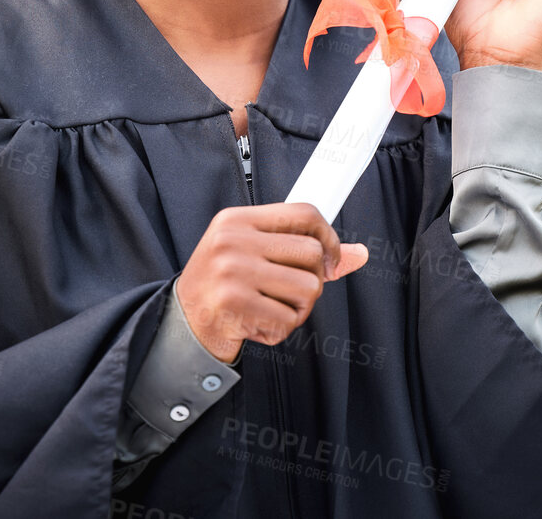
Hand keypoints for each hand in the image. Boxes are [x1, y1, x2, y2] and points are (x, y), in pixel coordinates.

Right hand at [174, 202, 369, 362]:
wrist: (181, 326)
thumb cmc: (222, 287)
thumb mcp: (255, 256)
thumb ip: (304, 252)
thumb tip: (360, 255)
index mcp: (237, 220)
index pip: (303, 212)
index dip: (328, 237)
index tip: (330, 259)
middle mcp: (233, 241)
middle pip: (312, 252)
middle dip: (312, 280)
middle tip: (289, 293)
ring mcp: (233, 272)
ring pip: (309, 288)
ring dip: (298, 309)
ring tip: (271, 309)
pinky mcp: (235, 305)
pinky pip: (288, 319)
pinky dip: (280, 329)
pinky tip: (257, 324)